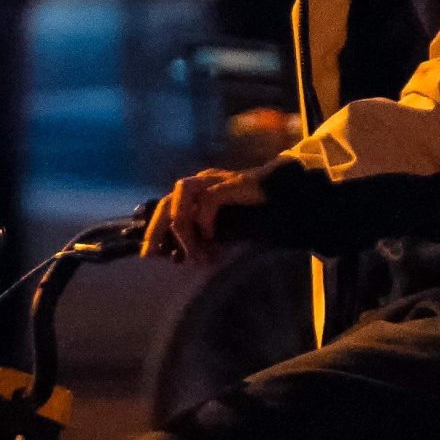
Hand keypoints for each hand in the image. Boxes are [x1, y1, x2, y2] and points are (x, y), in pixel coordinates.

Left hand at [142, 164, 261, 265]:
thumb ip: (203, 240)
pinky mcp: (233, 182)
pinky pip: (208, 199)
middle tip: (154, 254)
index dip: (153, 230)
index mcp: (198, 195)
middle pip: (166, 201)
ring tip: (193, 253)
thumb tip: (179, 258)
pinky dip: (204, 221)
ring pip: (181, 194)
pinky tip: (212, 240)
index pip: (165, 208)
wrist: (291, 199)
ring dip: (182, 226)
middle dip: (156, 229)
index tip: (149, 255)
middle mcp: (202, 183)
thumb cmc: (257, 217)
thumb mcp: (223, 233)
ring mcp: (217, 180)